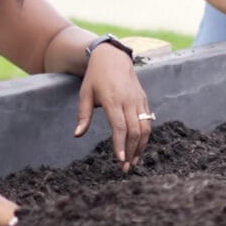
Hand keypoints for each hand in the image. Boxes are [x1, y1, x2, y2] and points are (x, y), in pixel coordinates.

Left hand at [74, 47, 151, 171]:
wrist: (114, 58)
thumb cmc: (96, 77)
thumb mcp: (85, 94)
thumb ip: (83, 115)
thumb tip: (77, 135)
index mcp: (113, 100)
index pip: (119, 126)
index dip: (120, 144)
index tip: (119, 160)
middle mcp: (128, 101)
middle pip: (135, 131)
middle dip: (131, 152)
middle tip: (125, 168)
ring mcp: (139, 101)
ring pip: (145, 128)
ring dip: (141, 147)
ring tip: (134, 162)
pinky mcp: (144, 101)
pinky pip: (148, 122)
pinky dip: (146, 137)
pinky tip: (139, 148)